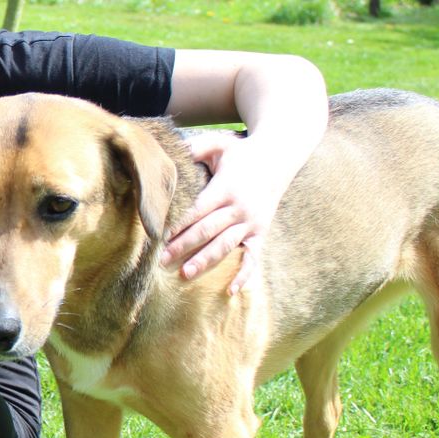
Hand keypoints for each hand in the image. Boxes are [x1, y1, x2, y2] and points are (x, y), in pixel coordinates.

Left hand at [160, 131, 282, 294]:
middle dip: (183, 246)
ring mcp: (251, 223)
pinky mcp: (260, 233)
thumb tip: (168, 153)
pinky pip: (252, 258)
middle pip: (207, 230)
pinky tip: (231, 291)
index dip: (179, 223)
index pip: (197, 210)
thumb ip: (194, 149)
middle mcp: (239, 207)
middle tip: (161, 260)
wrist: (279, 156)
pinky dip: (243, 275)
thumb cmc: (241, 152)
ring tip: (185, 274)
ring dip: (205, 261)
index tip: (159, 236)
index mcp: (226, 187)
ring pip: (225, 246)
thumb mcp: (218, 144)